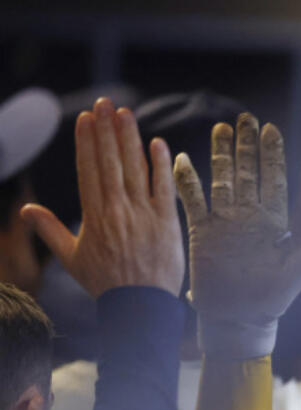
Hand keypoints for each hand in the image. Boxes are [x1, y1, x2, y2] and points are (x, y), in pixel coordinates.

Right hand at [21, 98, 183, 298]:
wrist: (139, 306)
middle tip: (104, 103)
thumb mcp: (71, 258)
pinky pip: (164, 188)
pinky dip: (162, 165)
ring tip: (125, 113)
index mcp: (93, 216)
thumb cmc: (105, 283)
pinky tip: (159, 143)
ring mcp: (143, 215)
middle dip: (105, 131)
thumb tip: (25, 210)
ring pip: (135, 169)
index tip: (85, 119)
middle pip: (110, 163)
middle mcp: (117, 210)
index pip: (88, 170)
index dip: (86, 142)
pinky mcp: (167, 222)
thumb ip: (49, 230)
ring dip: (130, 139)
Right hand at [174, 113, 300, 358]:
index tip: (271, 129)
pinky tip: (182, 160)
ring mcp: (224, 222)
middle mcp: (249, 216)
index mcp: (274, 222)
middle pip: (247, 173)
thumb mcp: (299, 270)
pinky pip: (192, 201)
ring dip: (221, 155)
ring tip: (221, 129)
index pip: (274, 180)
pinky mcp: (201, 232)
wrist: (239, 320)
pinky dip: (187, 181)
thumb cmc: (273, 299)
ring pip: (222, 180)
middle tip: (245, 118)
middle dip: (246, 146)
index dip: (272, 155)